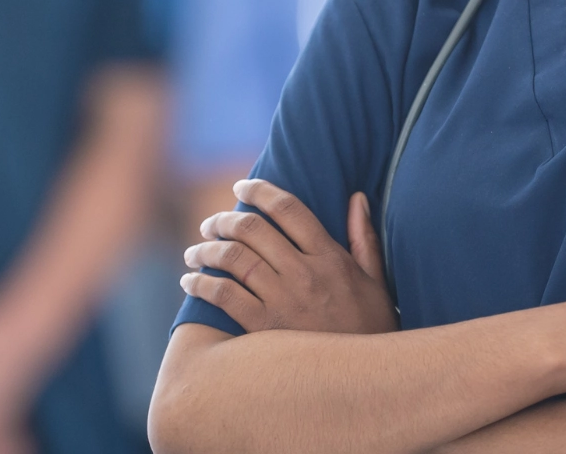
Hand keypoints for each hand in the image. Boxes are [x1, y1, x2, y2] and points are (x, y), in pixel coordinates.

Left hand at [182, 180, 396, 334]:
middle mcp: (304, 272)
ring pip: (233, 259)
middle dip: (224, 220)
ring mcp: (283, 300)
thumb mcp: (376, 280)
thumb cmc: (370, 328)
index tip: (241, 187)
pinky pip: (222, 296)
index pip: (289, 209)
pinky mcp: (263, 328)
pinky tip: (190, 282)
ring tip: (195, 251)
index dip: (261, 192)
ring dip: (206, 250)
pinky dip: (200, 284)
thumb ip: (364, 237)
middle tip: (210, 224)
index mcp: (330, 256)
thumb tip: (356, 198)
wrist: (363, 378)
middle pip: (253, 229)